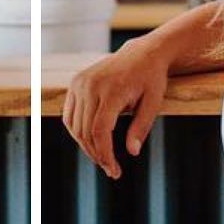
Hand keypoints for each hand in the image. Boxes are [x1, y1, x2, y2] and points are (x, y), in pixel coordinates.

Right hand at [62, 37, 169, 178]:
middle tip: (111, 170)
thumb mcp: (154, 103)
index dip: (104, 153)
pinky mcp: (75, 83)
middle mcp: (91, 85)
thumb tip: (132, 152)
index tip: (114, 170)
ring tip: (103, 158)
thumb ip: (141, 127)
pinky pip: (69, 116)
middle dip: (97, 154)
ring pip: (74, 126)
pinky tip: (92, 142)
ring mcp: (80, 83)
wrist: (142, 53)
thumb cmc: (151, 79)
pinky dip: (77, 132)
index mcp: (112, 89)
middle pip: (85, 131)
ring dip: (86, 146)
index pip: (100, 130)